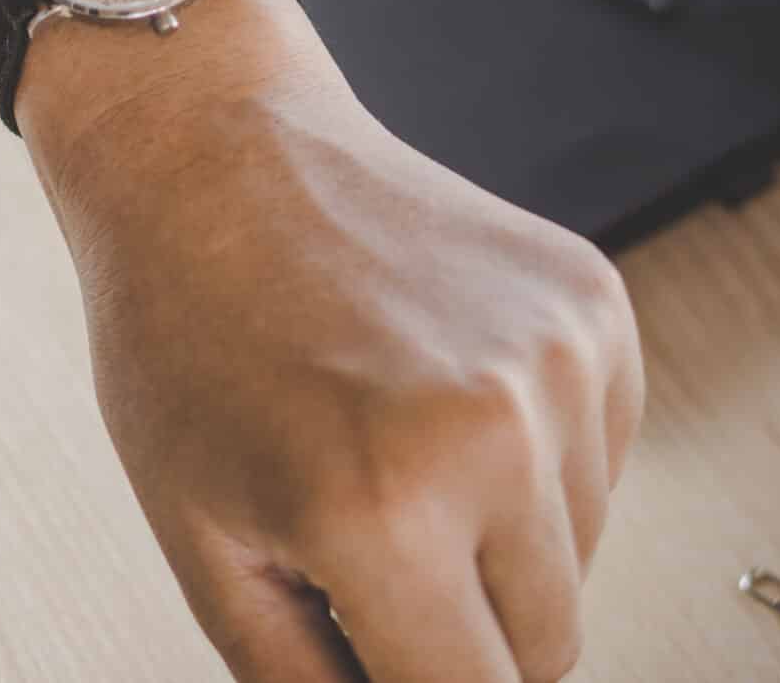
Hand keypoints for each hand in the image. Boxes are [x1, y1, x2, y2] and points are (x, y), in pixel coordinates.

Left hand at [21, 0, 644, 682]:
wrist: (207, 150)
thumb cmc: (179, 337)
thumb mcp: (202, 538)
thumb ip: (303, 678)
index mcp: (380, 509)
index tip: (391, 660)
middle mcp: (493, 434)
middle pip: (544, 646)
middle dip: (458, 629)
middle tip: (359, 543)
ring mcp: (558, 360)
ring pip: (578, 556)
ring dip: (500, 540)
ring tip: (383, 443)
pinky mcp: (595, 305)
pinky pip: (599, 459)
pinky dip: (532, 456)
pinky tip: (430, 385)